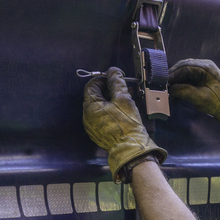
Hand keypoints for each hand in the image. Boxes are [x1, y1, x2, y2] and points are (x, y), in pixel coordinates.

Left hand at [83, 67, 166, 181]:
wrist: (132, 148)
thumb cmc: (127, 124)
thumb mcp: (123, 98)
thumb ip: (116, 82)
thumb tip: (113, 71)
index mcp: (90, 107)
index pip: (92, 85)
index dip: (103, 79)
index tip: (114, 77)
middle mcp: (87, 117)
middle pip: (95, 96)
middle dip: (108, 89)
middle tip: (121, 88)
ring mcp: (92, 126)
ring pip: (99, 107)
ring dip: (110, 100)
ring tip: (124, 98)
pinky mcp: (98, 133)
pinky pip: (102, 117)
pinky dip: (110, 111)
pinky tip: (122, 110)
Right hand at [168, 59, 219, 130]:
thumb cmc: (219, 102)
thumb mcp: (201, 98)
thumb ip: (185, 92)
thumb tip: (170, 89)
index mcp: (206, 68)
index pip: (185, 68)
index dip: (172, 76)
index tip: (164, 84)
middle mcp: (204, 65)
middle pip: (182, 67)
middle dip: (172, 77)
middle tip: (163, 86)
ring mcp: (203, 70)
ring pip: (183, 72)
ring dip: (175, 80)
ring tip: (168, 90)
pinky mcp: (201, 76)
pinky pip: (187, 77)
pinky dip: (180, 83)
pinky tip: (174, 92)